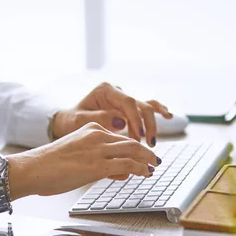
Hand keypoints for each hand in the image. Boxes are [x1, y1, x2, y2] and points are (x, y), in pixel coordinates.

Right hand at [7, 122, 160, 198]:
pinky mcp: (97, 165)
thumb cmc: (49, 166)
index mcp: (90, 128)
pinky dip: (141, 168)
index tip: (141, 155)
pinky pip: (128, 164)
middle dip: (146, 151)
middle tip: (154, 160)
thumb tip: (121, 171)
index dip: (134, 147)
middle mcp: (96, 135)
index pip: (119, 136)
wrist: (33, 169)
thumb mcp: (77, 156)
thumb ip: (99, 160)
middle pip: (131, 141)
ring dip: (147, 159)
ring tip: (153, 167)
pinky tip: (146, 172)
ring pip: (133, 150)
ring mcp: (98, 150)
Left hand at [52, 82, 172, 146]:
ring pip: (146, 108)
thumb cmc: (70, 121)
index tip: (138, 136)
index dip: (136, 119)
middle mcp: (117, 92)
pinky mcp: (128, 109)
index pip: (128, 102)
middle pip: (141, 105)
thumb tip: (121, 122)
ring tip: (152, 142)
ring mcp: (123, 100)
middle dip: (147, 125)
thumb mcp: (78, 121)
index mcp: (105, 90)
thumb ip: (98, 119)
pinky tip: (169, 116)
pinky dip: (158, 111)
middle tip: (148, 144)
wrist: (67, 123)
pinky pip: (145, 108)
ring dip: (151, 125)